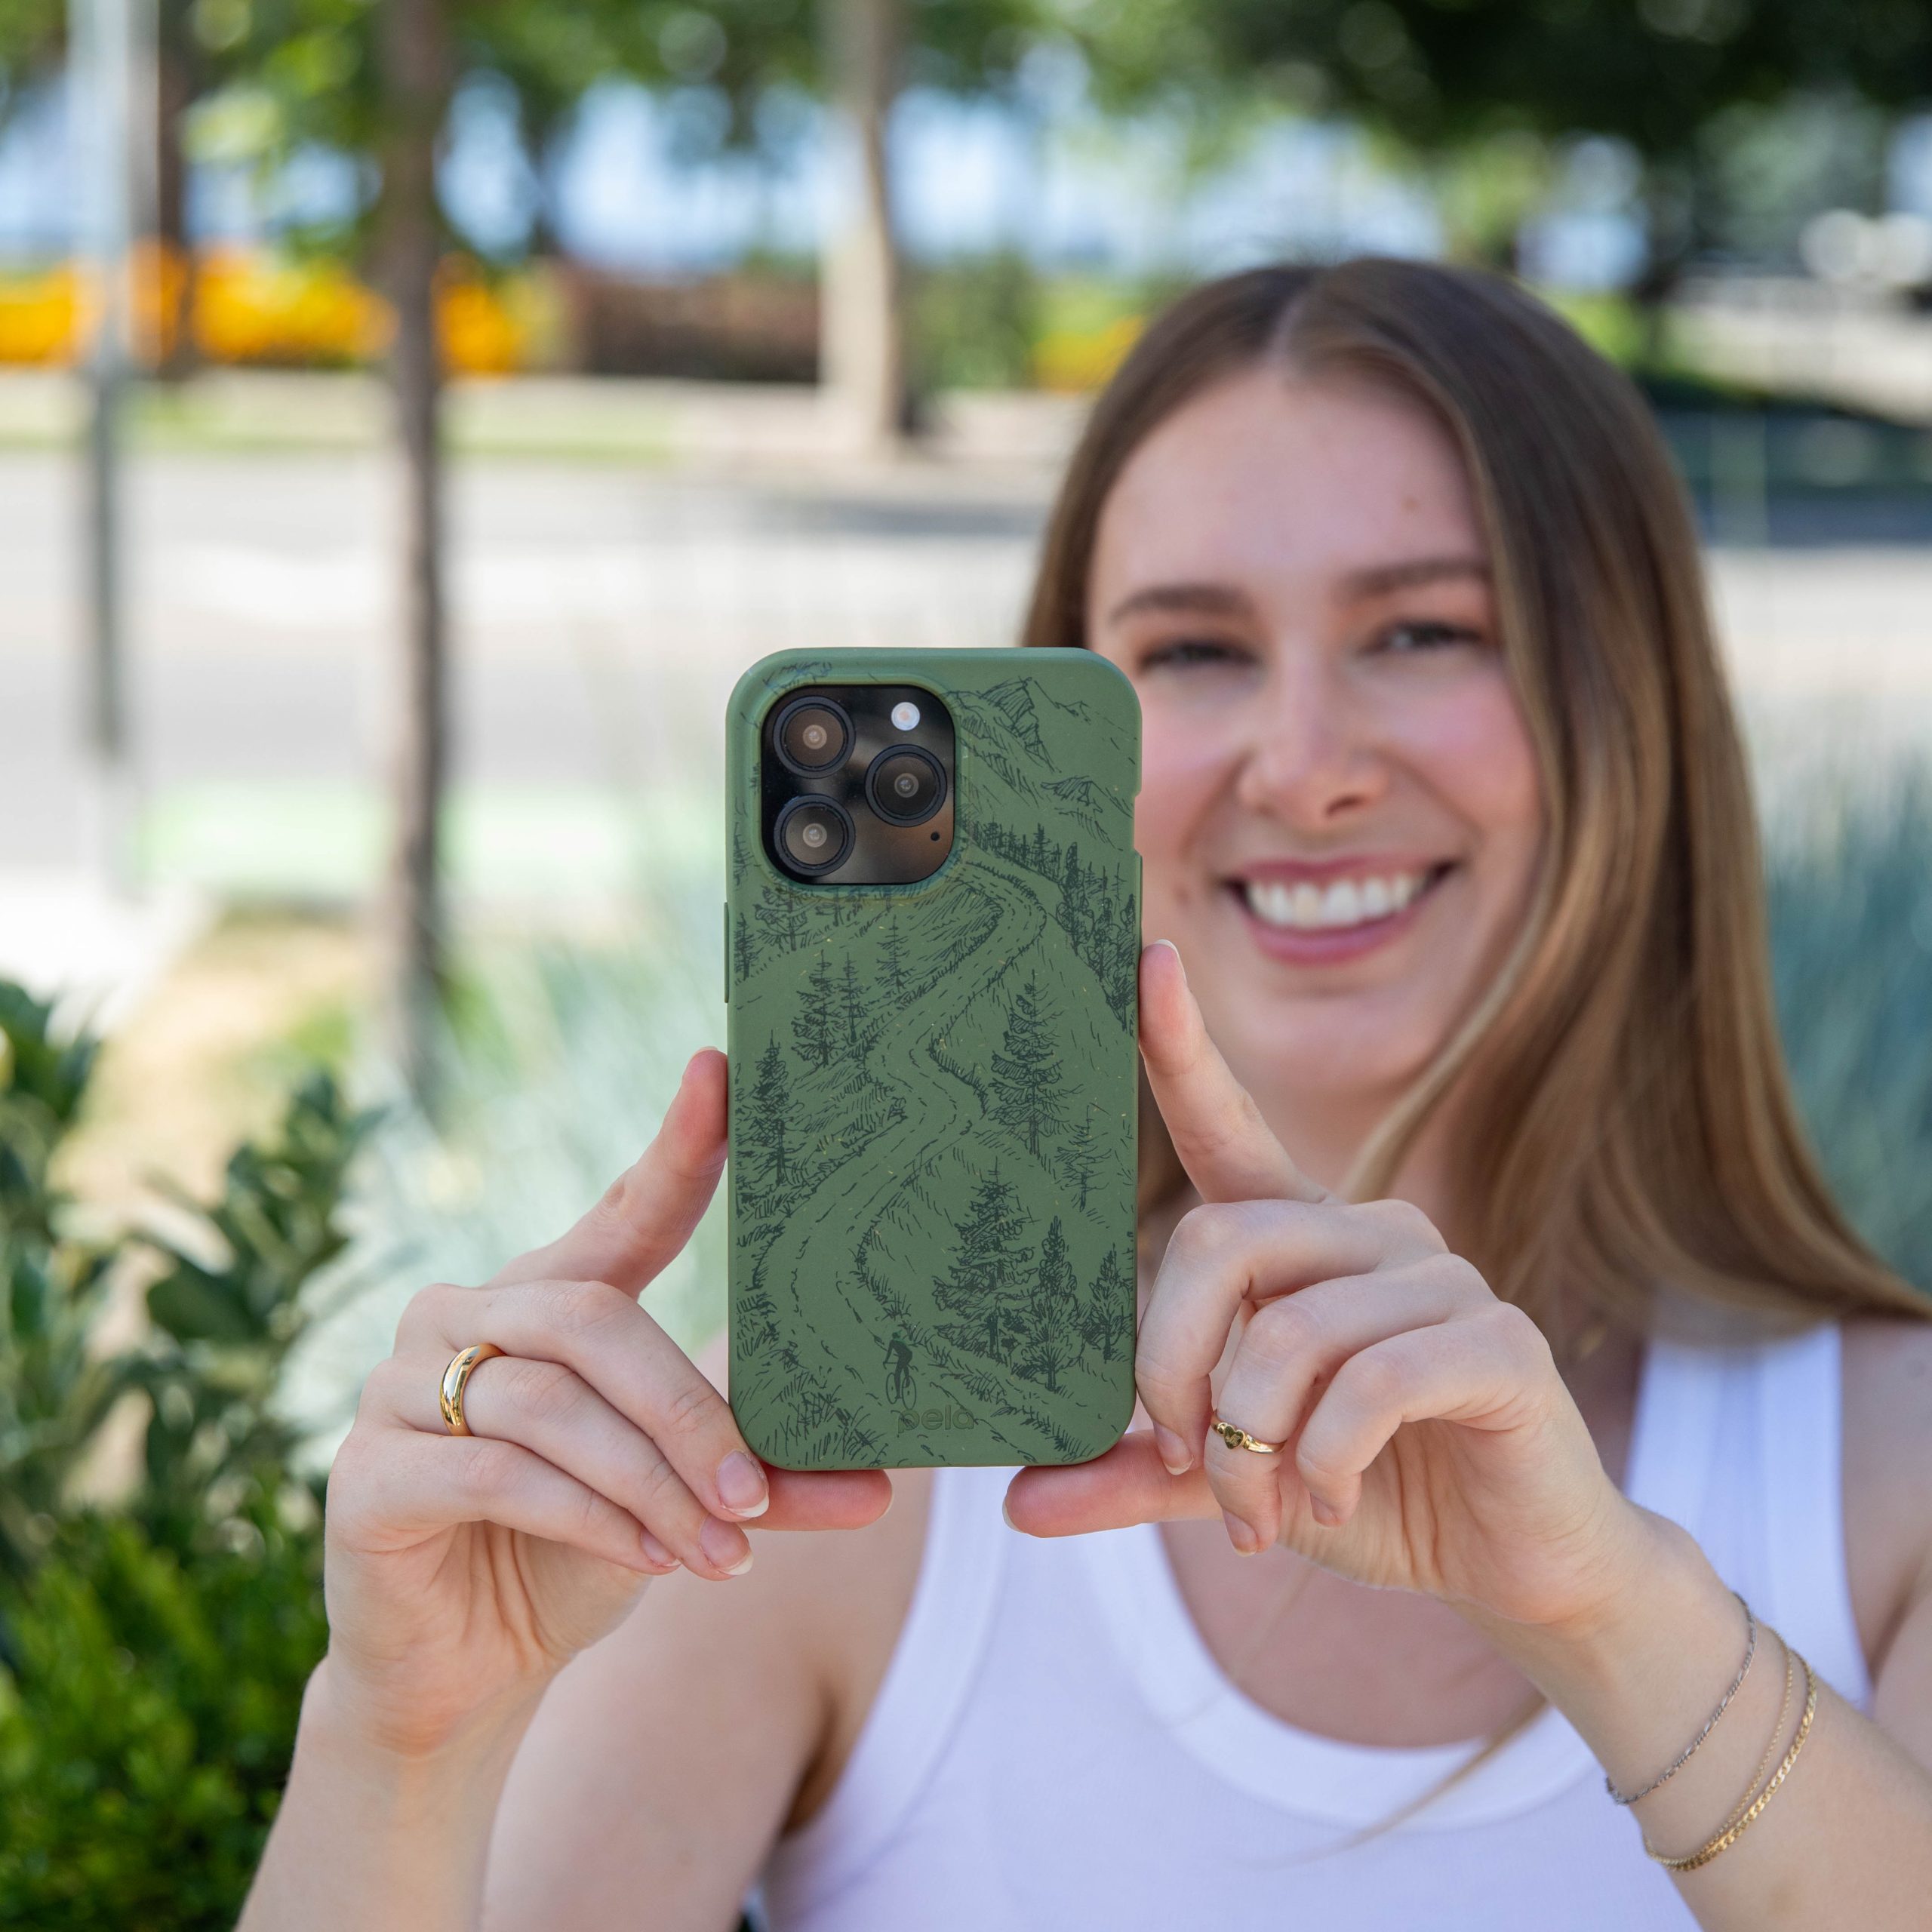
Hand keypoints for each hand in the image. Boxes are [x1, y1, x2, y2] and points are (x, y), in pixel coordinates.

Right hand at [317, 1050, 891, 1756]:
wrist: (467, 1672)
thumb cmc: (583, 1556)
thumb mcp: (679, 1503)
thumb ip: (760, 1479)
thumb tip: (881, 1486)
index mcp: (546, 1299)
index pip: (620, 1210)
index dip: (674, 1146)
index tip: (722, 1071)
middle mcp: (464, 1317)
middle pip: (594, 1320)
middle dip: (688, 1410)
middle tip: (755, 1492)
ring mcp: (399, 1388)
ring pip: (553, 1404)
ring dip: (651, 1483)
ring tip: (719, 1552)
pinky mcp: (367, 1475)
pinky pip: (499, 1474)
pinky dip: (590, 1519)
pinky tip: (645, 1562)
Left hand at [1006, 943, 1641, 1632]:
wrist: (1515, 1566)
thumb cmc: (1371, 1492)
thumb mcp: (1236, 1481)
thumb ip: (1140, 1473)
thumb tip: (1018, 1503)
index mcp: (1303, 1240)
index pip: (1227, 1125)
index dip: (1183, 1046)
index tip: (1143, 958)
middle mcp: (1373, 1232)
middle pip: (1219, 1240)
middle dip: (1177, 1368)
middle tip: (1190, 1459)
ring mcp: (1443, 1278)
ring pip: (1291, 1330)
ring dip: (1253, 1446)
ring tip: (1261, 1512)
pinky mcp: (1500, 1343)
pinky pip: (1372, 1381)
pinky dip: (1326, 1460)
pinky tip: (1330, 1502)